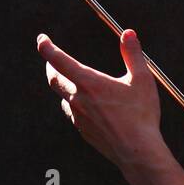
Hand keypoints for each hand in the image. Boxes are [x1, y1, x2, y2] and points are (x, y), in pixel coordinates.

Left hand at [37, 29, 165, 173]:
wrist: (136, 151)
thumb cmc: (141, 114)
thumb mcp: (142, 79)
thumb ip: (133, 54)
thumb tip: (128, 33)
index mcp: (89, 83)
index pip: (60, 60)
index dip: (47, 48)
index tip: (41, 39)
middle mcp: (78, 99)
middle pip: (54, 79)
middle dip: (51, 66)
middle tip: (51, 60)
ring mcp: (78, 116)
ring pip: (63, 97)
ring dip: (63, 86)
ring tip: (68, 80)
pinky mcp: (83, 130)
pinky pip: (73, 113)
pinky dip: (74, 104)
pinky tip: (84, 105)